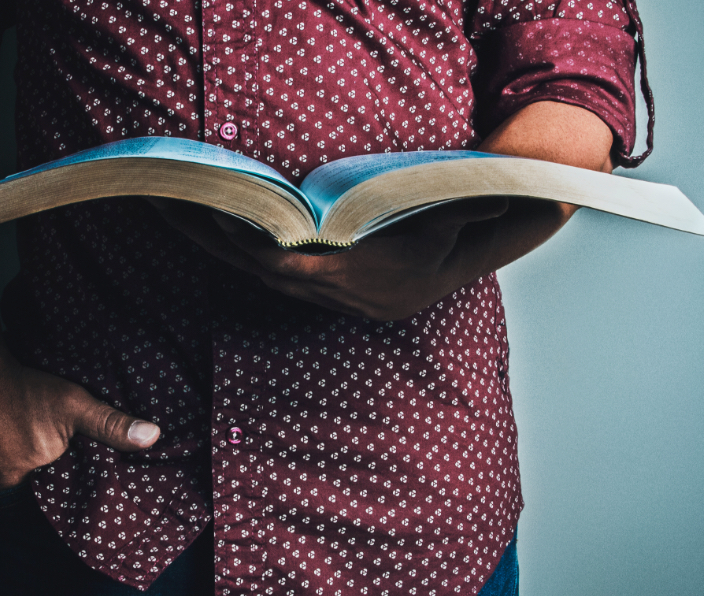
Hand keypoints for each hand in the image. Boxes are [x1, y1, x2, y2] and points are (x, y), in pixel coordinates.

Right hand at [0, 354, 160, 491]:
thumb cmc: (21, 388)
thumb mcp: (72, 405)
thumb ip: (109, 426)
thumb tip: (151, 438)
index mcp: (16, 482)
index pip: (43, 500)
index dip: (57, 492)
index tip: (70, 479)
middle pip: (21, 488)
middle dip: (36, 476)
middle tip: (48, 457)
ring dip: (12, 463)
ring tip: (24, 443)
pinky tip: (4, 434)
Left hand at [154, 100, 614, 319]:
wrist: (458, 253)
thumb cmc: (462, 232)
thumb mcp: (480, 227)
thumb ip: (493, 215)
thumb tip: (539, 196)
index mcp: (372, 282)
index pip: (303, 269)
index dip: (259, 247)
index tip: (227, 217)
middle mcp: (336, 291)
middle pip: (258, 266)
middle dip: (210, 236)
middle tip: (168, 198)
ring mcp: (319, 287)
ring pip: (246, 266)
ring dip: (203, 235)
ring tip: (163, 199)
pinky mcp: (306, 276)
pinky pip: (249, 260)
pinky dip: (217, 237)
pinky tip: (191, 209)